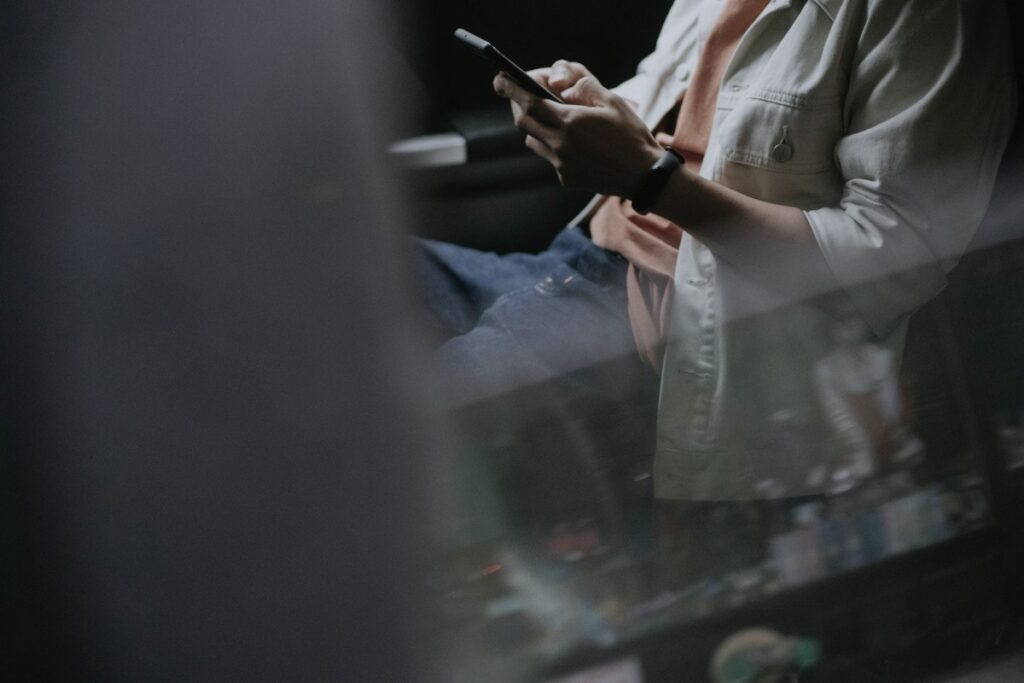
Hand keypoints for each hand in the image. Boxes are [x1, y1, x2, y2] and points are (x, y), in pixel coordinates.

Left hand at [494, 62, 661, 197]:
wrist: (643, 176)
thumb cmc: (631, 135)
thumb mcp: (613, 102)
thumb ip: (584, 87)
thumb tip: (560, 82)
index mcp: (571, 122)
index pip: (530, 102)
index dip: (511, 89)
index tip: (500, 79)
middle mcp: (561, 145)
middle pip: (523, 121)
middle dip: (517, 105)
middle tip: (520, 95)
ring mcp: (561, 165)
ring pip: (533, 141)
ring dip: (535, 126)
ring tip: (552, 118)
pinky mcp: (566, 179)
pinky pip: (550, 158)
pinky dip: (553, 146)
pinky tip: (573, 144)